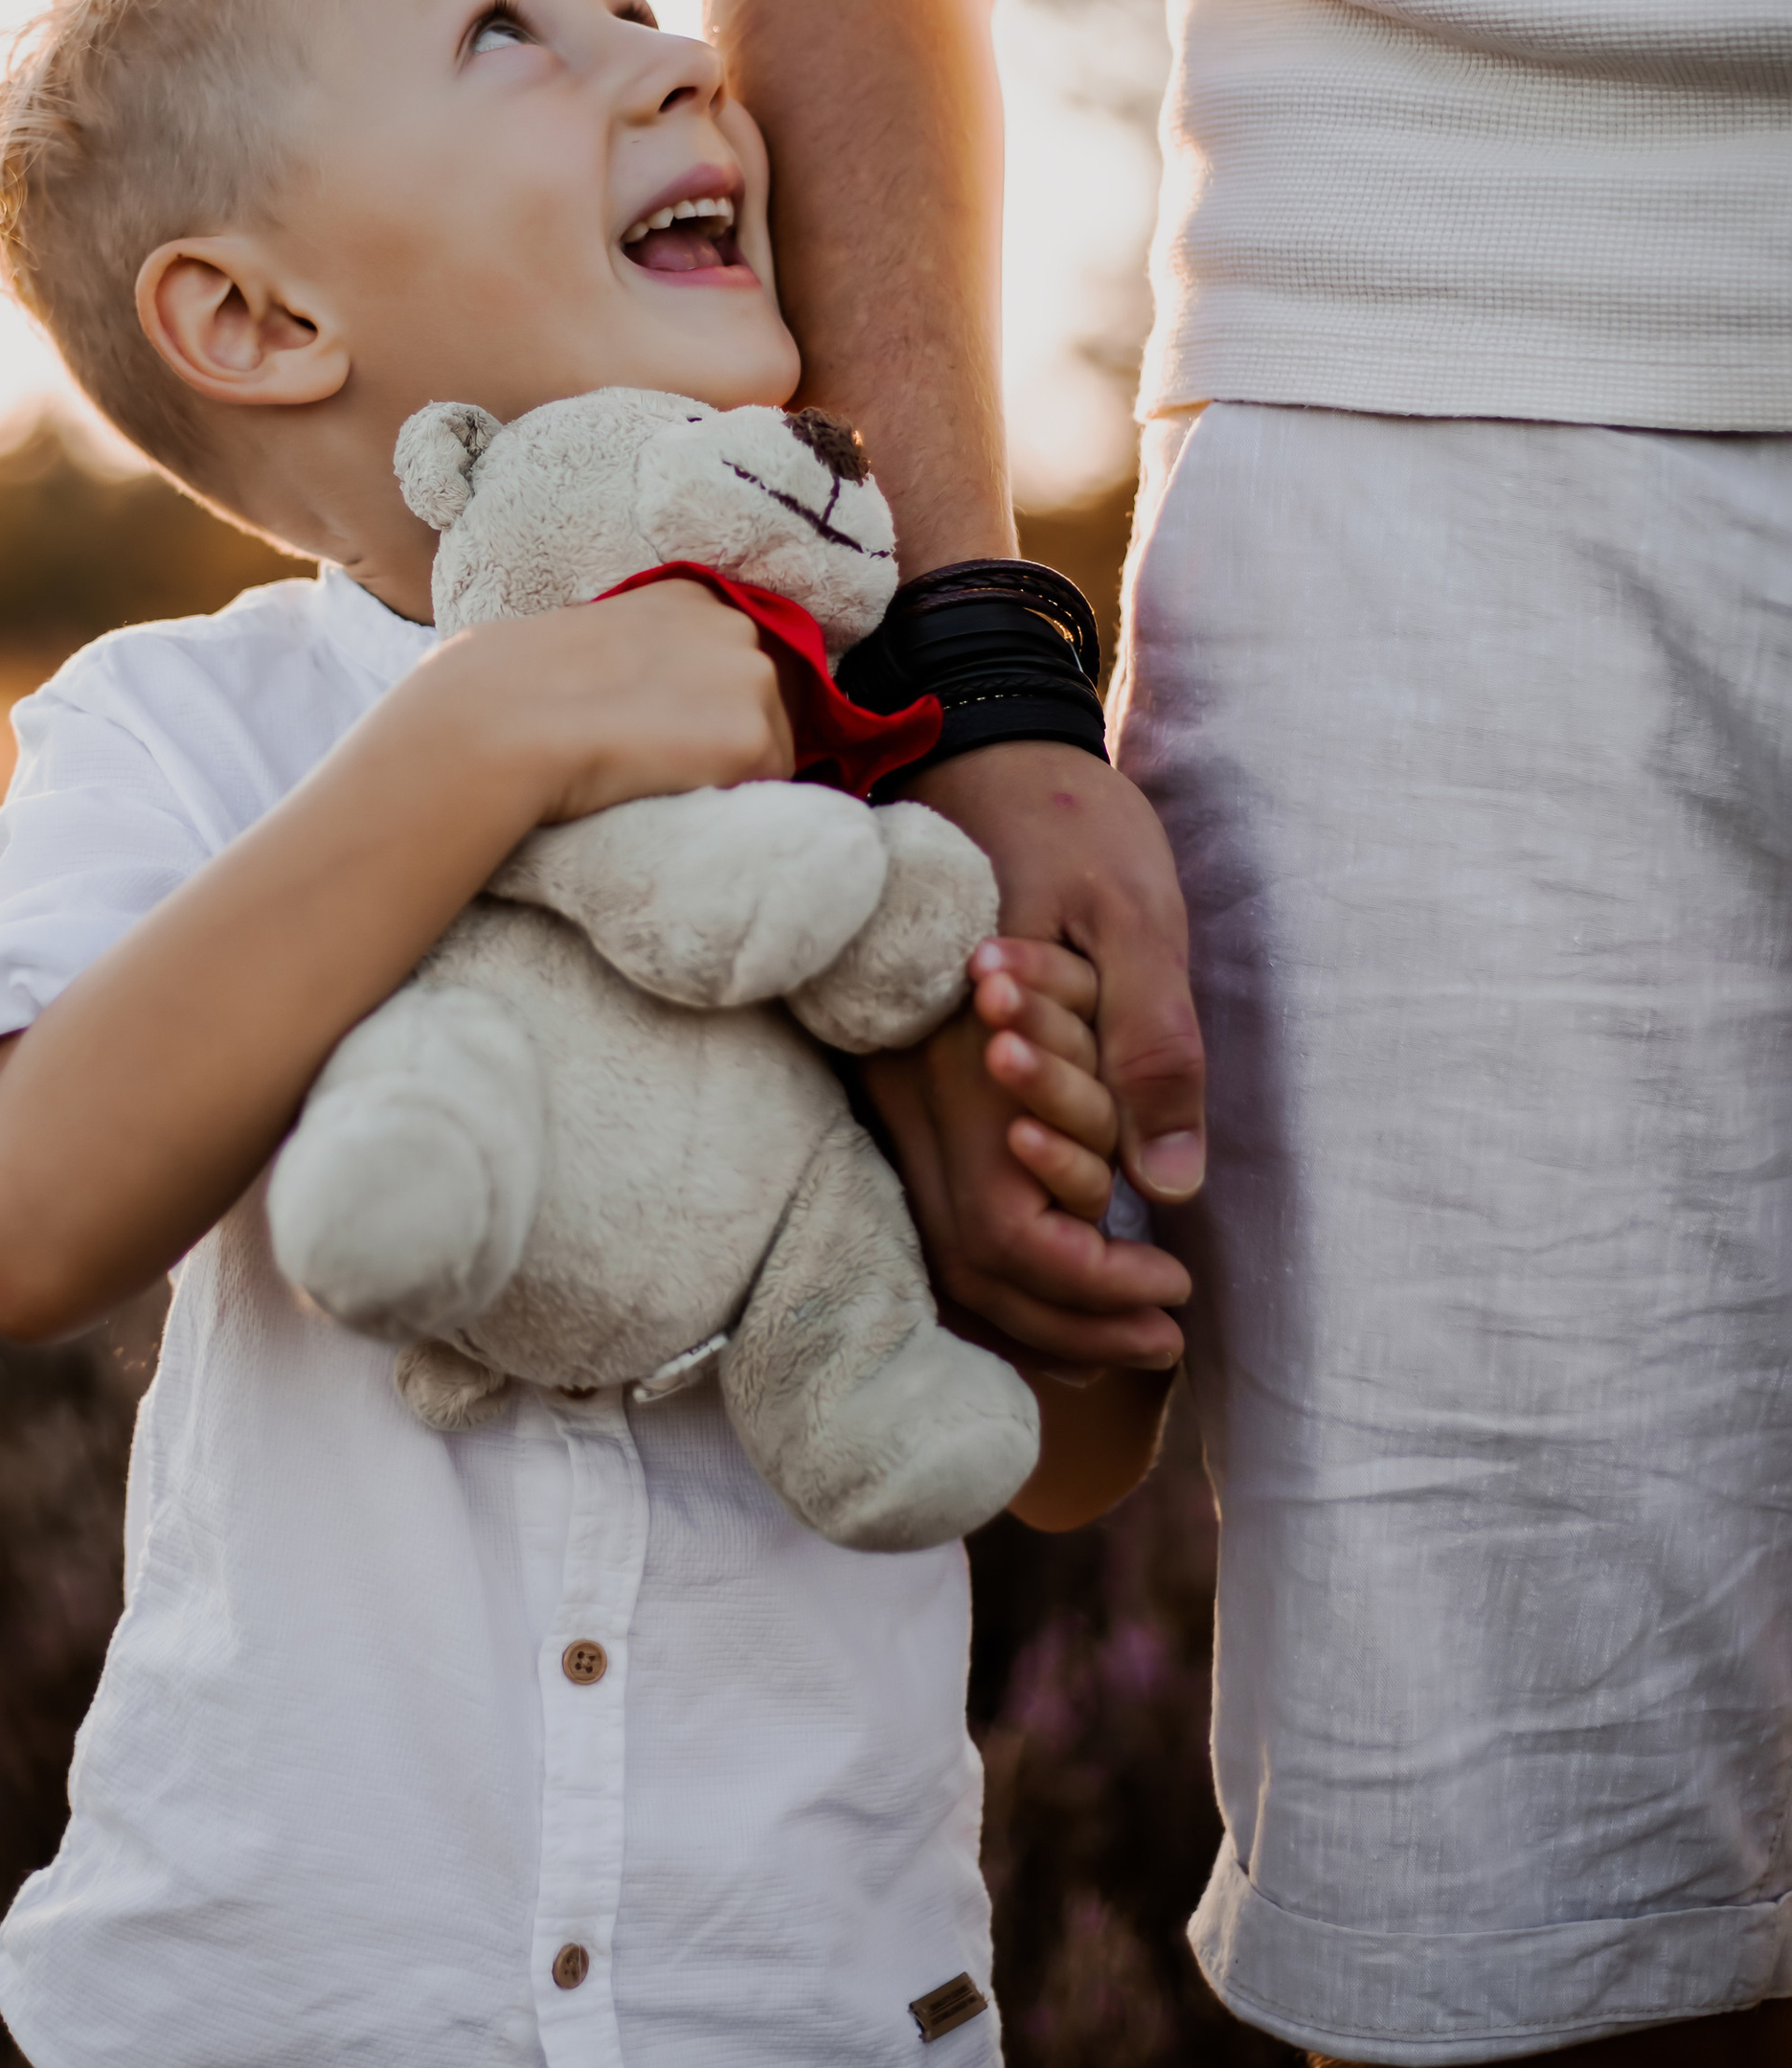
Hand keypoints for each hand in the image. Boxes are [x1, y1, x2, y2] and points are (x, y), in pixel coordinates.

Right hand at [443, 577, 794, 832]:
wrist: (501, 720)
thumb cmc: (511, 684)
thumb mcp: (582, 635)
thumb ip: (630, 650)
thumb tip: (622, 685)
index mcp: (690, 597)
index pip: (731, 660)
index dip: (704, 705)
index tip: (663, 730)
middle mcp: (734, 626)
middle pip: (763, 703)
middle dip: (723, 736)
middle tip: (658, 761)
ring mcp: (751, 679)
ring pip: (770, 749)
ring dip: (727, 773)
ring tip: (657, 779)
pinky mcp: (754, 738)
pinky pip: (766, 791)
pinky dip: (727, 804)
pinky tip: (671, 796)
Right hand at [864, 742, 1203, 1373]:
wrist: (972, 740)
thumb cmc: (1063, 820)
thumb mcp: (1136, 915)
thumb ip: (1152, 1045)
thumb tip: (1171, 1186)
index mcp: (962, 1053)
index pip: (1007, 1230)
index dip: (1094, 1284)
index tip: (1178, 1285)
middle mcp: (906, 1087)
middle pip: (968, 1262)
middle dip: (1072, 1320)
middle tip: (1168, 1327)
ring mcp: (888, 1085)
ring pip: (939, 1245)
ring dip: (1033, 1305)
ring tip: (1128, 1324)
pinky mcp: (898, 1077)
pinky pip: (928, 1204)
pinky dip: (996, 1263)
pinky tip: (1062, 1268)